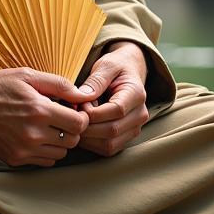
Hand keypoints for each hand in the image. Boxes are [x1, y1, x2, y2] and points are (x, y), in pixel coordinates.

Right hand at [0, 68, 91, 167]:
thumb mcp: (26, 75)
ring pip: (60, 153)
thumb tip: (84, 94)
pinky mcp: (14, 160)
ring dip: (59, 141)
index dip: (80, 116)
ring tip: (46, 126)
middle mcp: (33, 134)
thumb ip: (58, 84)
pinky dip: (45, 151)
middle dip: (71, 128)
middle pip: (72, 141)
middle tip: (60, 117)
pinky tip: (35, 136)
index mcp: (38, 110)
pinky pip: (44, 162)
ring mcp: (23, 150)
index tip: (72, 109)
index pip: (79, 124)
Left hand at [76, 41, 149, 156]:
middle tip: (72, 115)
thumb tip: (83, 96)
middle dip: (87, 126)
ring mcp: (134, 129)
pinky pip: (107, 149)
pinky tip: (82, 128)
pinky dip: (91, 142)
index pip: (116, 110)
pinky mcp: (125, 138)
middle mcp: (140, 115)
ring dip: (87, 137)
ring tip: (77, 121)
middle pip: (112, 131)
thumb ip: (97, 79)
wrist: (128, 73)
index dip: (93, 111)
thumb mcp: (106, 65)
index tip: (78, 105)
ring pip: (109, 144)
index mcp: (137, 94)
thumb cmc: (116, 67)